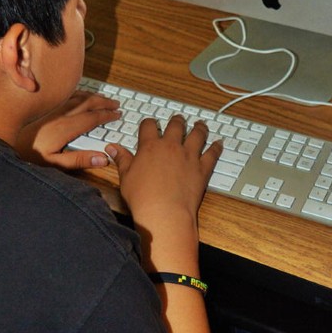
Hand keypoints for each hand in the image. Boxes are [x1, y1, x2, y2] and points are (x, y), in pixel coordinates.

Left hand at [16, 90, 120, 169]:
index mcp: (65, 128)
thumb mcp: (54, 164)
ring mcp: (50, 108)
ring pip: (77, 96)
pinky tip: (80, 95)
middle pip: (87, 102)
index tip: (117, 115)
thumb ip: (79, 160)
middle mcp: (59, 114)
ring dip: (93, 96)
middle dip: (104, 102)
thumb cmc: (26, 156)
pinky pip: (65, 95)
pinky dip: (78, 93)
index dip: (107, 115)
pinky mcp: (42, 106)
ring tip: (103, 98)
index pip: (92, 118)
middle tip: (116, 104)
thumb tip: (103, 158)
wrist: (0, 142)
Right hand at [106, 115, 222, 231]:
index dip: (149, 123)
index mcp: (150, 146)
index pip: (149, 126)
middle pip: (176, 125)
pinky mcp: (202, 168)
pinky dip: (217, 147)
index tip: (150, 124)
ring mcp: (189, 156)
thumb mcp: (126, 177)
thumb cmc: (143, 197)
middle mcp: (171, 146)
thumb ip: (122, 159)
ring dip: (199, 128)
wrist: (164, 212)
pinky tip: (219, 143)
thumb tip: (112, 148)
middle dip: (177, 121)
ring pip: (197, 134)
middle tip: (178, 120)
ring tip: (200, 124)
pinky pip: (212, 153)